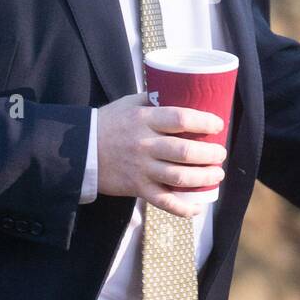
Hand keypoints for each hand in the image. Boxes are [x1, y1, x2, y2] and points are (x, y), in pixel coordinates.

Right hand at [96, 91, 227, 218]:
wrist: (79, 150)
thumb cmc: (108, 123)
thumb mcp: (128, 103)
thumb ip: (153, 100)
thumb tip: (181, 91)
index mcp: (144, 120)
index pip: (180, 119)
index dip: (204, 122)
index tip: (218, 124)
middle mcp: (144, 145)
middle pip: (185, 152)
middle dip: (210, 154)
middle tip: (220, 153)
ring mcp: (141, 169)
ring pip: (179, 177)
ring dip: (204, 177)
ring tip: (216, 174)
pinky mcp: (137, 188)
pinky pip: (164, 202)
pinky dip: (183, 208)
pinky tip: (198, 207)